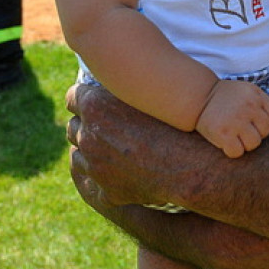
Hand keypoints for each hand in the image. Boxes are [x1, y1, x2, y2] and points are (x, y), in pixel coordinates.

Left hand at [67, 83, 205, 209]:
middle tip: (108, 126)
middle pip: (73, 127)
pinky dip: (100, 175)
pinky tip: (119, 170)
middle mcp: (88, 136)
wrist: (195, 164)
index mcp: (95, 107)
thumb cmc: (177, 123)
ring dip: (90, 151)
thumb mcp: (148, 95)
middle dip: (87, 126)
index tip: (96, 102)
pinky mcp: (105, 191)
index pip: (73, 98)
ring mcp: (94, 166)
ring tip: (114, 149)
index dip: (86, 99)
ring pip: (79, 155)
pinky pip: (91, 180)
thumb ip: (124, 87)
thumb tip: (115, 77)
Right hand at [196, 80, 268, 157]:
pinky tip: (226, 142)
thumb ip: (265, 108)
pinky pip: (238, 152)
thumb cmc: (225, 97)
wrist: (198, 96)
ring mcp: (236, 120)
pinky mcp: (223, 133)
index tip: (253, 121)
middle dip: (256, 133)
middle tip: (242, 128)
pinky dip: (232, 150)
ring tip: (234, 135)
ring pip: (254, 144)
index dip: (266, 121)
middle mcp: (248, 106)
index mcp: (256, 95)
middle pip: (266, 131)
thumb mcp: (247, 94)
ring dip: (245, 144)